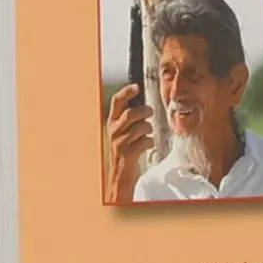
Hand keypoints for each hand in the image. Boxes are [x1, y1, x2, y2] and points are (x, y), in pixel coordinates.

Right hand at [104, 83, 155, 203]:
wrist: (121, 175)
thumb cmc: (126, 151)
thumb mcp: (124, 132)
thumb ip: (131, 119)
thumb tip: (145, 106)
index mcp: (112, 122)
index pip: (116, 102)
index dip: (126, 92)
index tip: (136, 87)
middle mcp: (113, 131)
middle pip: (130, 114)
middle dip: (144, 111)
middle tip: (150, 112)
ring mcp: (119, 143)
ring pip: (140, 128)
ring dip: (149, 128)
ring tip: (149, 133)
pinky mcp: (127, 154)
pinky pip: (144, 142)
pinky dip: (150, 142)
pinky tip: (148, 145)